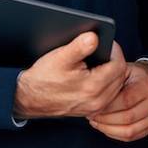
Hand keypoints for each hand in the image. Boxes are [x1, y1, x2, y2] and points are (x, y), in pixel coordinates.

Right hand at [13, 33, 127, 118]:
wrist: (27, 99)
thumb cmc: (43, 78)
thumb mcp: (60, 57)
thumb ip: (79, 47)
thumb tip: (94, 37)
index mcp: (93, 87)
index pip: (118, 65)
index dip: (115, 51)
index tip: (107, 43)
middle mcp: (97, 100)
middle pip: (120, 76)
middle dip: (114, 60)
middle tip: (105, 49)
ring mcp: (95, 108)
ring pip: (116, 86)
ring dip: (112, 71)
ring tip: (103, 59)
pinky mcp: (91, 110)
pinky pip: (108, 94)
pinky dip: (107, 83)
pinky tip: (98, 73)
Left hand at [89, 61, 147, 141]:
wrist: (147, 81)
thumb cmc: (131, 77)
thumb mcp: (121, 71)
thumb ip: (110, 81)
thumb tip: (93, 94)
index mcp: (147, 86)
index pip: (126, 100)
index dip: (107, 106)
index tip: (93, 105)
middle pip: (127, 118)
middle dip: (105, 119)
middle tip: (91, 115)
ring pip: (129, 131)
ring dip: (108, 128)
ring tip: (96, 121)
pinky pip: (130, 137)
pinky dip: (114, 134)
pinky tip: (104, 126)